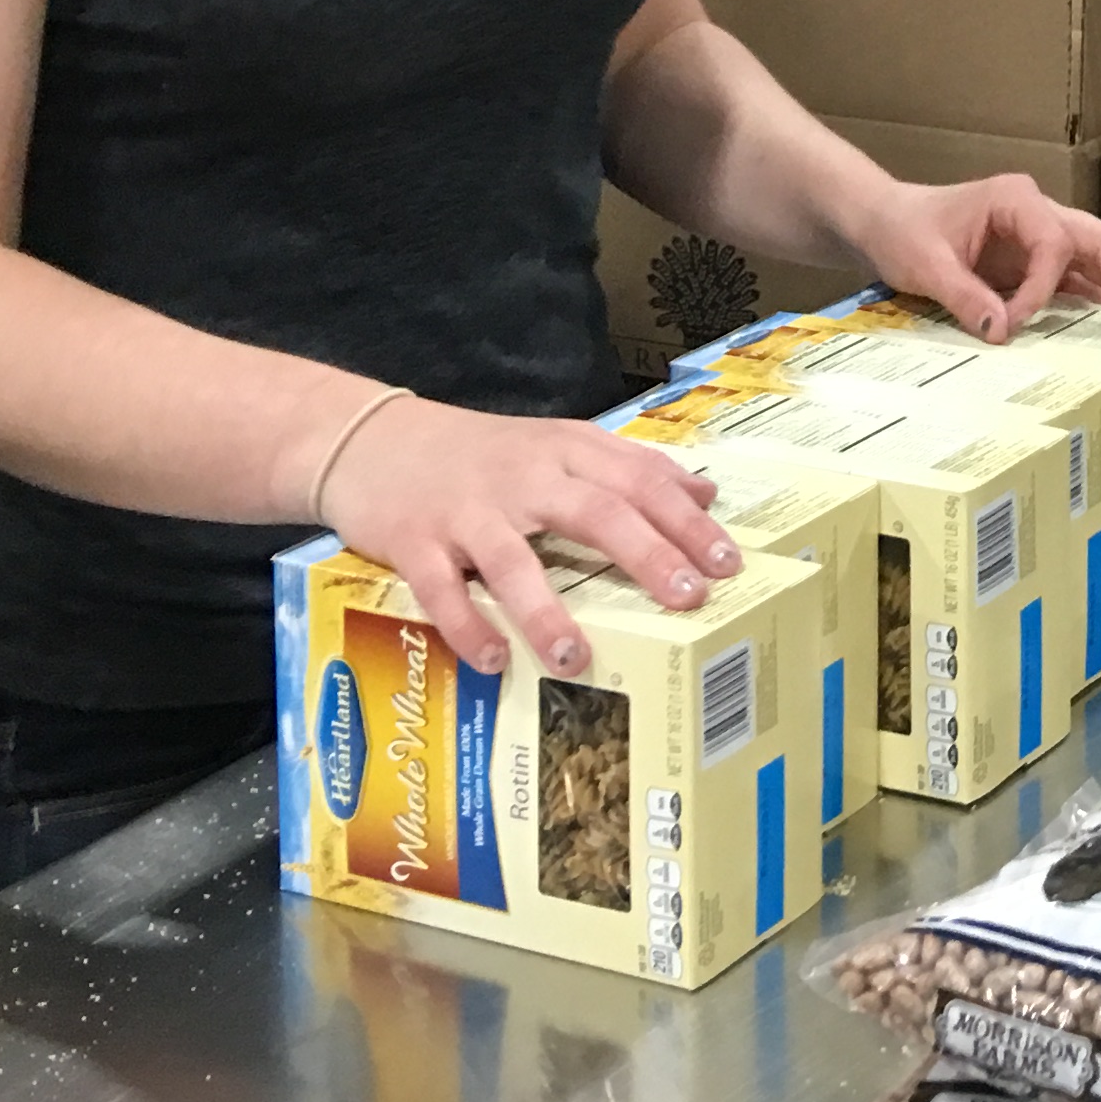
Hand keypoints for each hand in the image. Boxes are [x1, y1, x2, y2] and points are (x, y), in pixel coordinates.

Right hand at [316, 396, 739, 679]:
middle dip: (647, 556)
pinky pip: (441, 589)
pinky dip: (467, 625)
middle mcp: (524, 478)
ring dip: (547, 613)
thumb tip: (704, 494)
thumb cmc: (481, 454)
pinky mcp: (414, 542)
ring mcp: (467, 512)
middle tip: (687, 599)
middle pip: (596, 512)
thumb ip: (629, 468)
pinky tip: (494, 661)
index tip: (727, 562)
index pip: (640, 481)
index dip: (686, 521)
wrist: (374, 440)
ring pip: (514, 561)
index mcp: (567, 452)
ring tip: (578, 660)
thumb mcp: (560, 445)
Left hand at [849, 174, 1100, 340]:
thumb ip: (964, 295)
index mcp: (1017, 200)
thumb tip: (1003, 332)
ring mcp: (1045, 240)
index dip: (1041, 288)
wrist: (885, 222)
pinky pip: (1083, 283)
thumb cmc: (904, 231)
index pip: (1054, 243)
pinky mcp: (1040, 267)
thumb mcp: (924, 263)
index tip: (1012, 323)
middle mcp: (1042, 215)